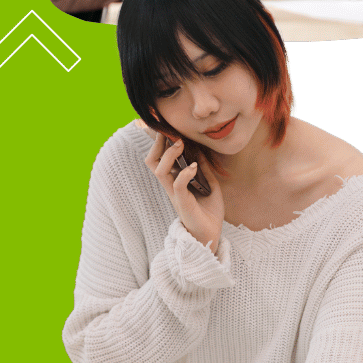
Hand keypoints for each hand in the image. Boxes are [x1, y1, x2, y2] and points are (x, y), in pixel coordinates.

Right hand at [142, 128, 224, 252]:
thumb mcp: (210, 185)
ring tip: (180, 144)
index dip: (158, 142)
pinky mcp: (183, 202)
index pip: (158, 158)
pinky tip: (195, 166)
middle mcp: (170, 185)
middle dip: (157, 145)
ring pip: (159, 170)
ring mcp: (175, 194)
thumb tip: (202, 150)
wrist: (211, 235)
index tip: (165, 127)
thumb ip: (205, 169)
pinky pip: (177, 184)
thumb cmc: (208, 211)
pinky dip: (185, 172)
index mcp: (174, 180)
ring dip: (168, 155)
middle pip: (151, 162)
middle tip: (170, 133)